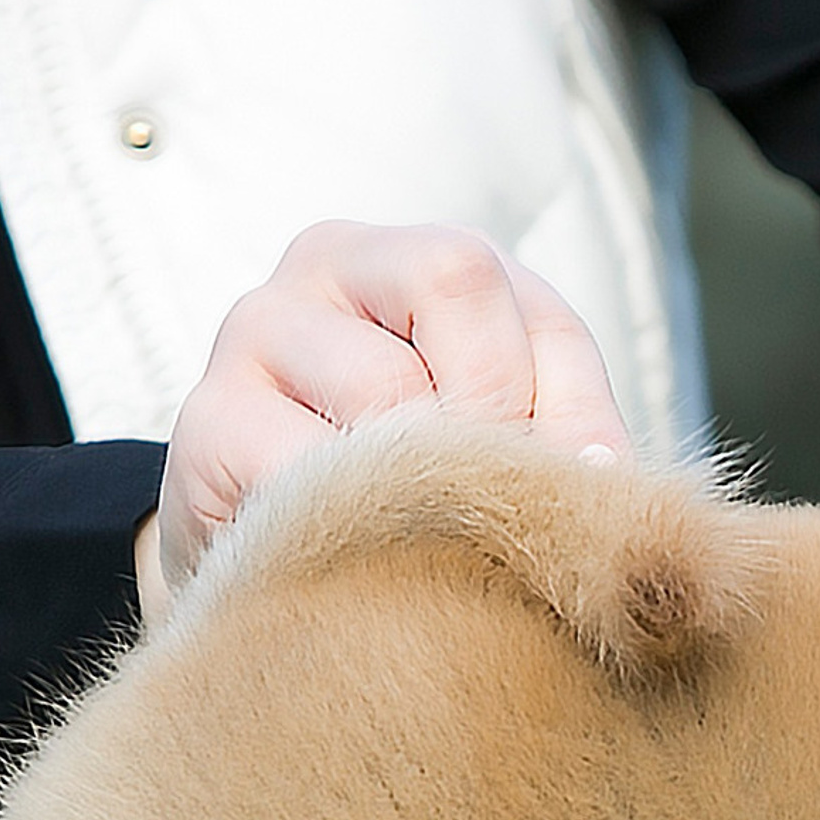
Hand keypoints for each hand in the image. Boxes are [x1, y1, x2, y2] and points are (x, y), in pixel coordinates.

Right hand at [137, 222, 629, 627]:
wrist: (274, 561)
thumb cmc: (410, 488)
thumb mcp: (497, 435)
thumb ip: (562, 430)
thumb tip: (609, 482)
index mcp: (417, 258)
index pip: (537, 305)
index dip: (580, 410)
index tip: (584, 493)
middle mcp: (327, 266)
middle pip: (460, 284)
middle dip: (504, 418)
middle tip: (500, 507)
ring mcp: (256, 331)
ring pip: (390, 387)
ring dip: (434, 481)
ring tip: (435, 537)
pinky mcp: (209, 422)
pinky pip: (314, 471)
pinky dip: (363, 524)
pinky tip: (370, 554)